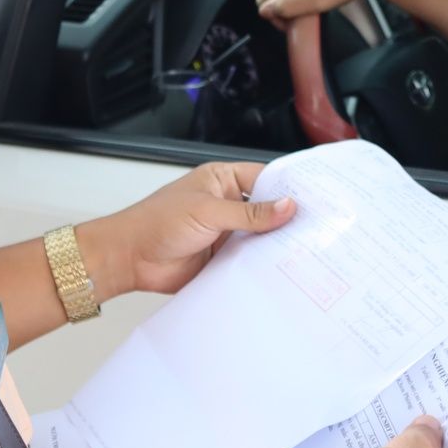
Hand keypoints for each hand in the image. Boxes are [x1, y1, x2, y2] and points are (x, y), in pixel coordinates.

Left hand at [78, 162, 294, 298]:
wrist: (129, 259)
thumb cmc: (156, 222)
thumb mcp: (207, 211)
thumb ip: (249, 212)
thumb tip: (286, 206)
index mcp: (222, 180)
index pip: (265, 178)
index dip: (289, 187)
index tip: (315, 196)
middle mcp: (226, 204)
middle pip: (266, 209)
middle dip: (287, 218)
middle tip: (318, 226)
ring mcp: (225, 232)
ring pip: (260, 236)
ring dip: (275, 243)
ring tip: (307, 249)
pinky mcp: (222, 258)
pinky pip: (249, 260)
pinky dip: (263, 264)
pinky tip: (282, 269)